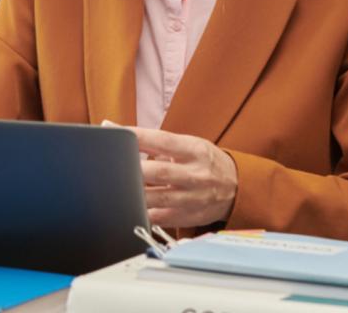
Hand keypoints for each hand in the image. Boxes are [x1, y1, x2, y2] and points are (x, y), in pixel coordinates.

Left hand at [121, 123, 238, 229]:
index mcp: (195, 150)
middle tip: (111, 165)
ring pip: (158, 198)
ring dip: (133, 193)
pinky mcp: (187, 217)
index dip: (137, 137)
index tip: (113, 132)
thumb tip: (115, 129)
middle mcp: (195, 174)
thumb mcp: (188, 144)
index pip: (162, 140)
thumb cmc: (205, 162)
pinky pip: (159, 218)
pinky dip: (141, 213)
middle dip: (133, 168)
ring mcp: (192, 198)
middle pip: (159, 172)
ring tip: (114, 188)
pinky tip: (128, 206)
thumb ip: (155, 141)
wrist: (237, 187)